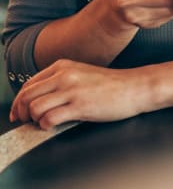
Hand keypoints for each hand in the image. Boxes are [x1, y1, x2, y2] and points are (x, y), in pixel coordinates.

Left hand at [10, 59, 146, 129]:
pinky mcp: (79, 106)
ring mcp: (72, 90)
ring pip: (34, 108)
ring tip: (44, 122)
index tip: (20, 113)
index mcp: (63, 66)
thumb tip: (38, 98)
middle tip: (28, 121)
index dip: (19, 102)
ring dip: (35, 120)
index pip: (28, 84)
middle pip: (26, 96)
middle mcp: (64, 75)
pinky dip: (46, 126)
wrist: (133, 87)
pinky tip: (55, 125)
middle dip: (22, 113)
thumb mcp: (81, 73)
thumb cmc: (109, 84)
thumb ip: (60, 80)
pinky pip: (49, 119)